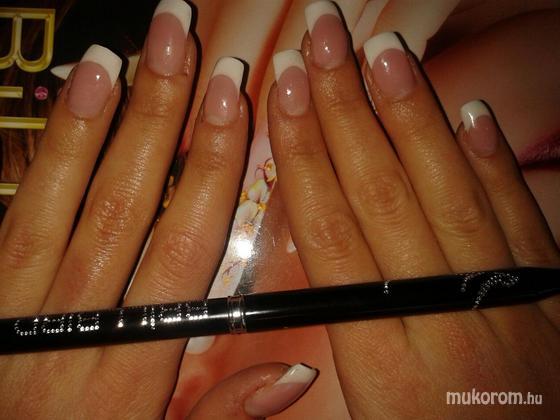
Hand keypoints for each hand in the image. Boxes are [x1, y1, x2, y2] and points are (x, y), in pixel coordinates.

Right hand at [267, 3, 559, 417]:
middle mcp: (441, 313)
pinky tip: (468, 114)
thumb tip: (314, 271)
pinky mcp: (546, 294)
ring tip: (382, 48)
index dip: (304, 152)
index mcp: (383, 354)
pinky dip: (491, 162)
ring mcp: (504, 298)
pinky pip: (518, 217)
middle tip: (321, 36)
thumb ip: (340, 339)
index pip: (331, 230)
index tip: (285, 88)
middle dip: (347, 107)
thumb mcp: (366, 416)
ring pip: (447, 190)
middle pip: (382, 192)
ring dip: (411, 114)